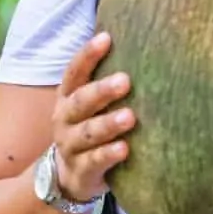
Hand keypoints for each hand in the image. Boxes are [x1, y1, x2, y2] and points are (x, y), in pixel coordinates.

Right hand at [51, 31, 135, 202]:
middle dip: (102, 90)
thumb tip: (147, 39)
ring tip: (130, 116)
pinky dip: (108, 155)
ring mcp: (70, 146)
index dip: (88, 55)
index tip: (106, 38)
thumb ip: (110, 79)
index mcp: (68, 96)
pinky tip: (125, 148)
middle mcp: (65, 119)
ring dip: (108, 124)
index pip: (75, 71)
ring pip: (88, 133)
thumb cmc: (91, 125)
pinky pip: (93, 162)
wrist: (69, 176)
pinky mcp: (81, 172)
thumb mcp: (93, 103)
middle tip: (125, 80)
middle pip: (81, 101)